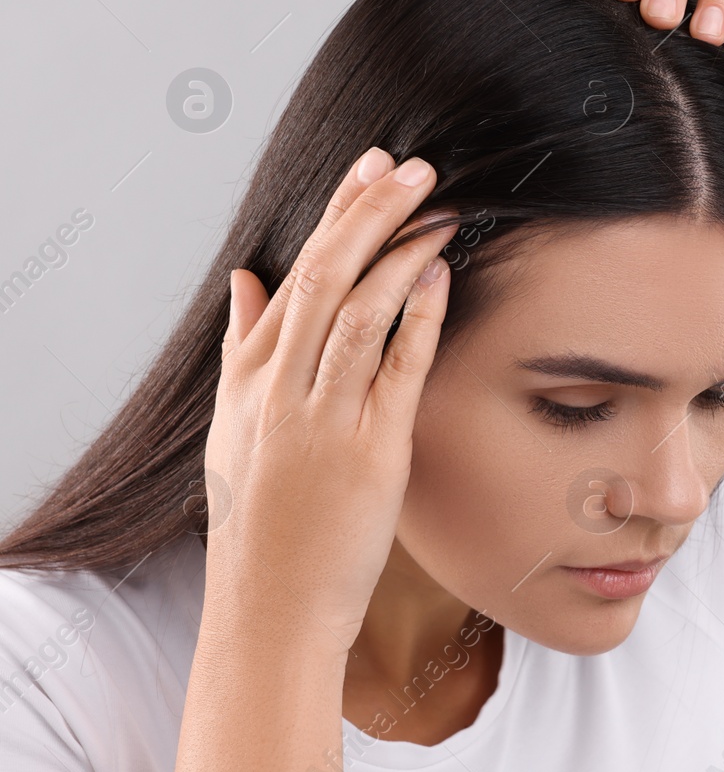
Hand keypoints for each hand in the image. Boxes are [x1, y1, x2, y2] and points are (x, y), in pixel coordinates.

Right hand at [200, 147, 456, 653]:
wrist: (270, 605)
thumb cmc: (261, 517)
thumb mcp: (234, 426)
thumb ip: (243, 345)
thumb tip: (246, 276)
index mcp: (250, 377)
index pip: (298, 271)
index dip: (337, 213)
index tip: (371, 167)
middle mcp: (280, 390)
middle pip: (327, 276)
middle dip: (371, 213)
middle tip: (413, 166)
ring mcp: (322, 420)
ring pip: (360, 313)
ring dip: (403, 253)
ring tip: (439, 209)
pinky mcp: (368, 454)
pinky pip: (395, 371)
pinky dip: (419, 318)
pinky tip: (442, 278)